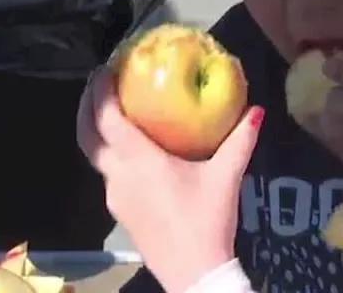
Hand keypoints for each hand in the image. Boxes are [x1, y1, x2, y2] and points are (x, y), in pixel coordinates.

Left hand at [76, 69, 262, 292]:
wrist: (193, 272)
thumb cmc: (207, 221)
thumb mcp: (226, 177)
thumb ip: (240, 141)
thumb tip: (255, 109)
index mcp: (141, 162)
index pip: (107, 119)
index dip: (100, 92)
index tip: (105, 69)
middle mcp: (119, 176)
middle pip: (88, 135)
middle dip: (86, 105)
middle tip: (98, 82)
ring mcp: (115, 195)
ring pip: (94, 156)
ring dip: (95, 129)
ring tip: (111, 110)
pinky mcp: (119, 211)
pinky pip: (107, 172)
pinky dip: (109, 151)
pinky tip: (130, 150)